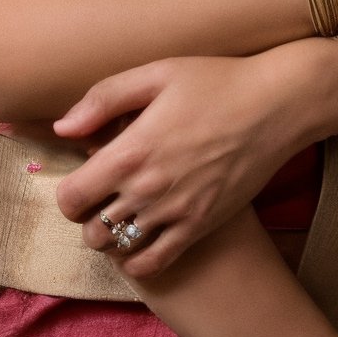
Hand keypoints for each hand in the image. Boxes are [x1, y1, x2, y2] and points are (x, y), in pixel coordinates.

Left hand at [52, 43, 337, 276]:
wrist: (274, 107)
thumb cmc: (214, 82)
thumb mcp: (155, 74)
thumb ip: (103, 99)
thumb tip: (63, 128)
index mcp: (131, 151)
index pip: (71, 198)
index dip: (68, 190)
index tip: (83, 174)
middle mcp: (148, 190)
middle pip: (90, 230)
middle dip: (87, 213)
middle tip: (103, 191)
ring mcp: (176, 214)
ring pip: (118, 249)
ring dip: (111, 234)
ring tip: (123, 210)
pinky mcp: (201, 227)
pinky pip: (155, 263)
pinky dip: (139, 257)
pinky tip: (144, 233)